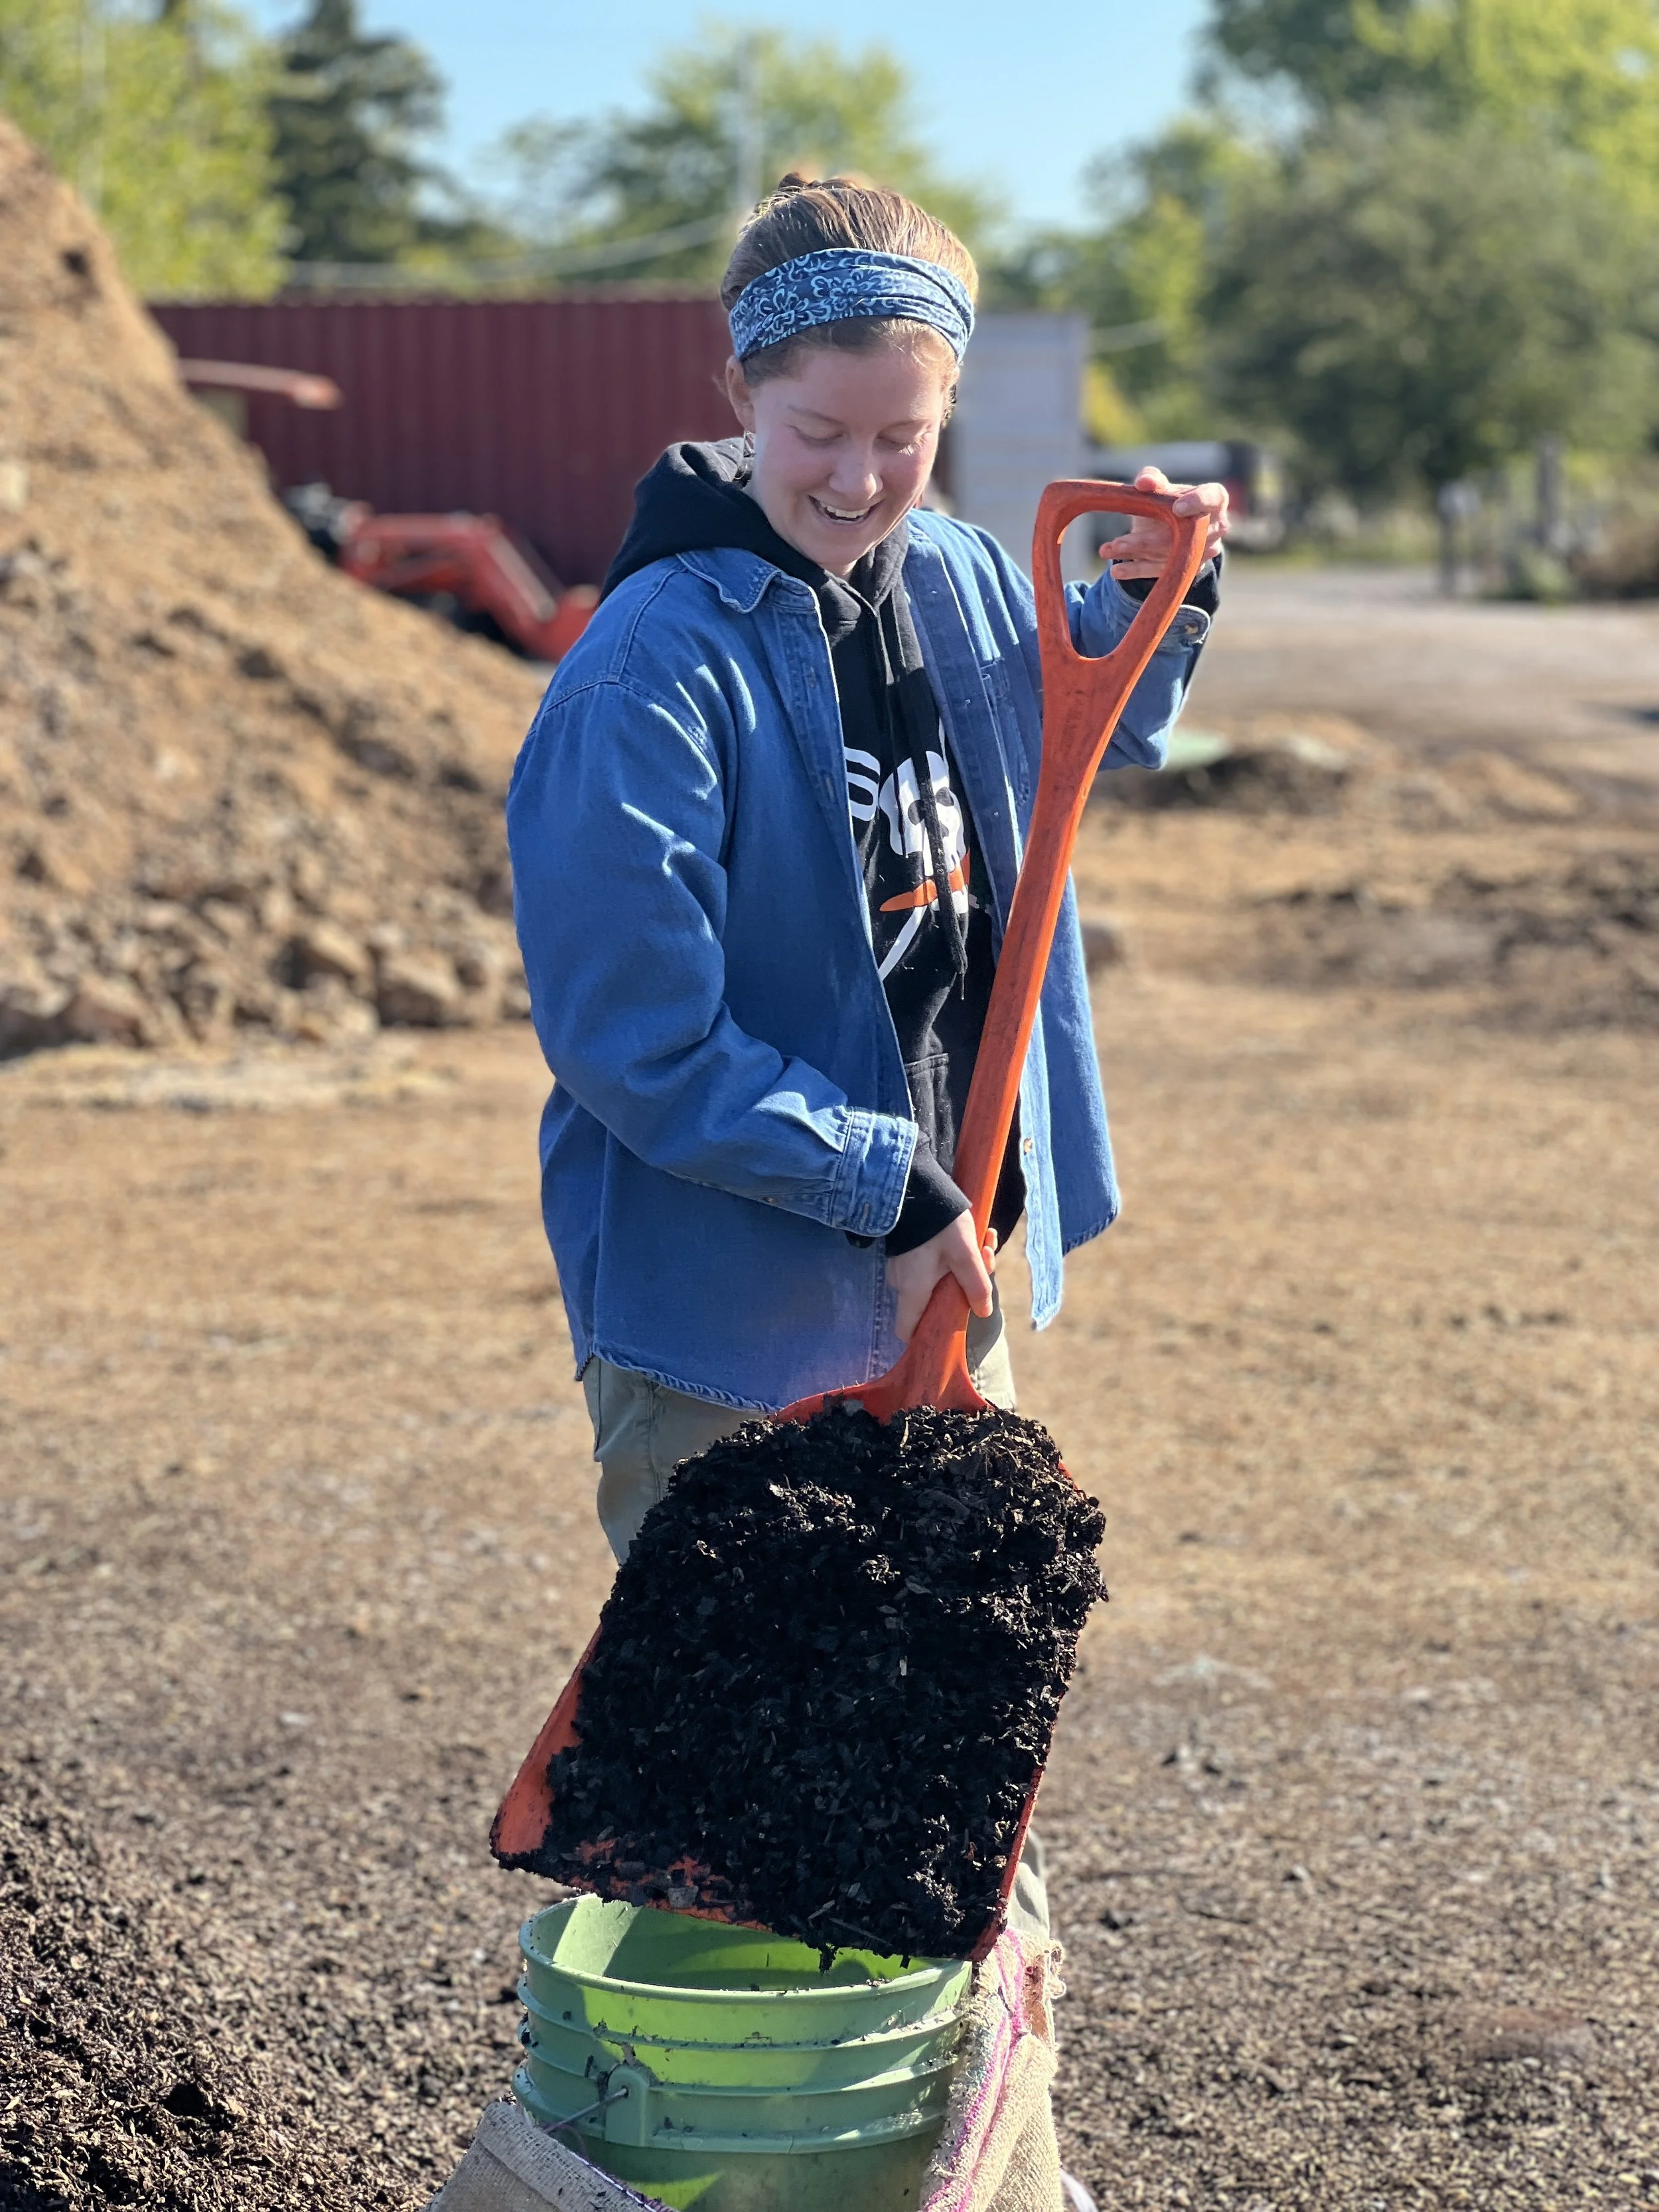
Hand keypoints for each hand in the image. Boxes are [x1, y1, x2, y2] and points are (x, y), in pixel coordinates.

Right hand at [886, 1216, 996, 1342]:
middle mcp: (901, 1282)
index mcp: (913, 1290)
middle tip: (984, 1260)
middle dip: (960, 1288)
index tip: (947, 1326)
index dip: (924, 1335)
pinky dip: (948, 1255)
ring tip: (982, 1241)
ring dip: (959, 1267)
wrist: (916, 1185)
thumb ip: (976, 1286)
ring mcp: (901, 1266)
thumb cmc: (940, 1223)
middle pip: (930, 1302)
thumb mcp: (965, 1255)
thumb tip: (983, 1312)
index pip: (906, 1330)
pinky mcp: (905, 1250)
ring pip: (932, 1279)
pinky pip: (927, 1263)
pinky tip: (969, 1234)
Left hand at [1099, 465, 1229, 579]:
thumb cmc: (1168, 500)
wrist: (1167, 525)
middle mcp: (1215, 527)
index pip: (1213, 498)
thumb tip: (1144, 482)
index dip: (1198, 503)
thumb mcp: (1159, 487)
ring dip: (1139, 554)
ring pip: (1171, 556)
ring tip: (1110, 549)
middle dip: (1150, 540)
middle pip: (1185, 535)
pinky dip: (1137, 570)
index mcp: (1214, 499)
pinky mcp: (1189, 570)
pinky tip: (1116, 570)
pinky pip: (1164, 572)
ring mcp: (1204, 552)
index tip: (1176, 508)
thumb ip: (1151, 479)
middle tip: (1120, 541)